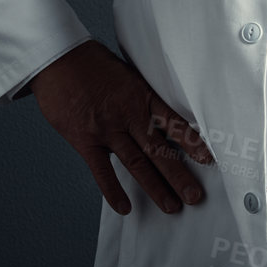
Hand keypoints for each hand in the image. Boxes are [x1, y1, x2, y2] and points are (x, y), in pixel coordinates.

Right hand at [29, 40, 214, 215]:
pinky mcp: (86, 140)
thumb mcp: (127, 74)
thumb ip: (140, 97)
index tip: (208, 159)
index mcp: (142, 97)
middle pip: (160, 150)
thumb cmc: (91, 62)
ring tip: (172, 206)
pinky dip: (113, 191)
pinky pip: (102, 171)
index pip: (174, 123)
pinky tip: (125, 207)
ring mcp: (108, 130)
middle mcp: (129, 115)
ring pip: (137, 164)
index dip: (192, 143)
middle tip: (194, 196)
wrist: (58, 59)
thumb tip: (155, 113)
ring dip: (156, 187)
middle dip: (179, 176)